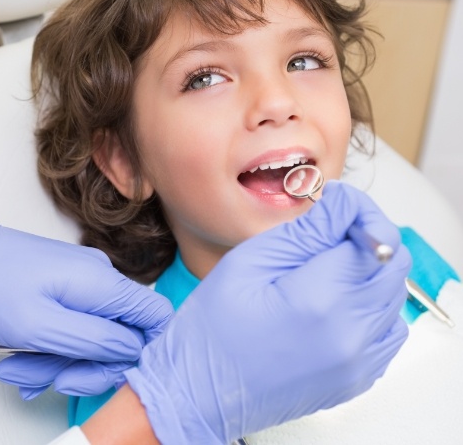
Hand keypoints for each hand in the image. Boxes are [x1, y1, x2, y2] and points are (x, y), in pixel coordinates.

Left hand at [0, 203, 171, 396]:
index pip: (155, 316)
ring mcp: (77, 282)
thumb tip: (134, 349)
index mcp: (100, 281)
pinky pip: (68, 326)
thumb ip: (94, 340)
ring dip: (57, 362)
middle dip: (85, 366)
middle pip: (119, 335)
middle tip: (50, 380)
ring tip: (18, 370)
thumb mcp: (39, 326)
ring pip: (89, 336)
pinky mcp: (59, 287)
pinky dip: (48, 348)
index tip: (111, 374)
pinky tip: (20, 360)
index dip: (144, 351)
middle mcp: (96, 278)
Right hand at [123, 181, 411, 443]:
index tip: (335, 208)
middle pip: (393, 265)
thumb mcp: (249, 261)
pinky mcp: (357, 378)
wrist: (200, 391)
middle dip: (366, 238)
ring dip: (368, 272)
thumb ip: (306, 231)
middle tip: (326, 234)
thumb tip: (344, 203)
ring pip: (393, 296)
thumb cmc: (212, 329)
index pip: (374, 238)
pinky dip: (369, 307)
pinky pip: (387, 330)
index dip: (357, 213)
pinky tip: (332, 303)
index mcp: (320, 300)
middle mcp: (350, 335)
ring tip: (323, 271)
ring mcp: (358, 362)